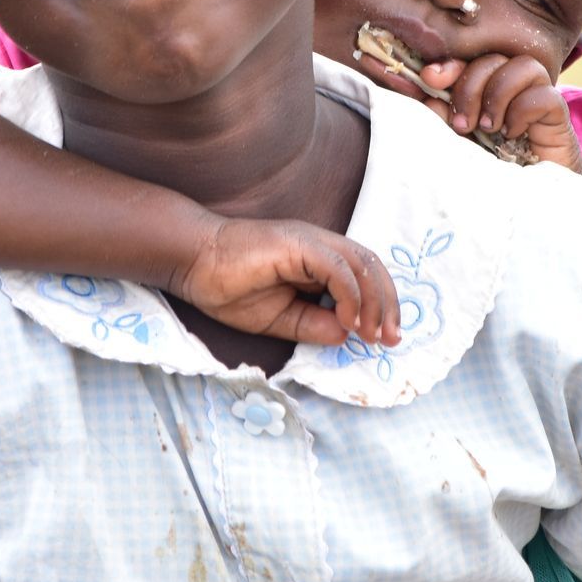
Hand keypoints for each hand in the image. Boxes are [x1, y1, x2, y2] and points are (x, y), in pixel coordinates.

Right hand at [169, 218, 400, 346]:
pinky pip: (336, 266)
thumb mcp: (279, 319)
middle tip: (389, 340)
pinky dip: (349, 294)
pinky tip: (348, 319)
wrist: (193, 265)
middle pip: (372, 267)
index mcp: (319, 260)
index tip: (384, 339)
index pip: (365, 275)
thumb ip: (313, 325)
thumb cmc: (228, 288)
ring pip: (360, 264)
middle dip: (388, 305)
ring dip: (374, 302)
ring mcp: (310, 241)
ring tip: (372, 334)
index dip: (382, 305)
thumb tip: (347, 335)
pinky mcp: (297, 243)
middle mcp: (321, 245)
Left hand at [416, 55, 581, 174]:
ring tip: (490, 127)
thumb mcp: (458, 148)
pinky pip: (545, 93)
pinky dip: (524, 110)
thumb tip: (431, 98)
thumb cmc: (490, 176)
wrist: (529, 207)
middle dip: (470, 87)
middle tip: (463, 125)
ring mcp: (535, 100)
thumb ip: (444, 122)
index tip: (430, 78)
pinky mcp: (557, 116)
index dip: (450, 64)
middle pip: (493, 59)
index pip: (470, 61)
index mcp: (484, 92)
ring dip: (498, 94)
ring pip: (524, 65)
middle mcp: (511, 91)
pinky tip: (513, 134)